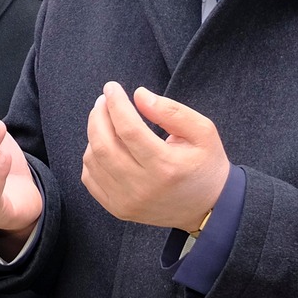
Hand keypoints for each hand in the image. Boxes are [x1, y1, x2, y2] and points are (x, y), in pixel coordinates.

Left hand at [81, 82, 229, 230]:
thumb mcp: (202, 132)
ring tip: (105, 121)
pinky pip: (90, 178)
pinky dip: (91, 157)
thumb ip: (171, 111)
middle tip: (103, 101)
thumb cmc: (206, 165)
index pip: (128, 129)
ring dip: (93, 134)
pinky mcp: (118, 209)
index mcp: (166, 167)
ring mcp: (127, 202)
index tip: (111, 88)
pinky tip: (105, 145)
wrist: (207, 208)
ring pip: (93, 160)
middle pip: (103, 145)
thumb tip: (138, 95)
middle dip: (98, 116)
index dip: (116, 104)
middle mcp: (143, 187)